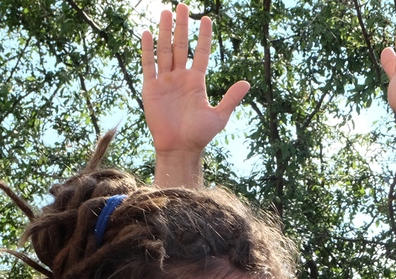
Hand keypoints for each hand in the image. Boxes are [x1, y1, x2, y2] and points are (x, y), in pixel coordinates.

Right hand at [141, 4, 249, 158]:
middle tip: (182, 5)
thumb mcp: (219, 116)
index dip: (203, 37)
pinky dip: (148, 49)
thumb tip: (246, 83)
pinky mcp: (150, 88)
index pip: (201, 53)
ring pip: (164, 50)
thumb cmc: (200, 135)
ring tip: (165, 12)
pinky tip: (148, 33)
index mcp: (196, 81)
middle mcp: (180, 77)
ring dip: (165, 31)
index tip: (206, 19)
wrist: (179, 148)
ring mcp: (165, 81)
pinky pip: (149, 65)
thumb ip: (231, 98)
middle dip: (181, 26)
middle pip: (180, 45)